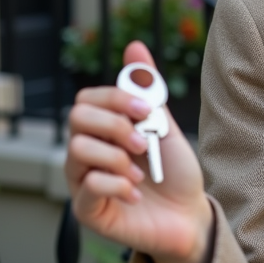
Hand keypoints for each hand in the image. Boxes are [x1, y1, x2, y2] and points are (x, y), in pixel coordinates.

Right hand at [65, 41, 213, 262]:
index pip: (87, 98)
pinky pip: (87, 187)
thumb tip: (134, 46)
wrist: (187, 216)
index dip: (116, 99)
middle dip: (114, 125)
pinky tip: (136, 193)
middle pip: (76, 118)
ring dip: (116, 157)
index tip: (146, 111)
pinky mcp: (86, 209)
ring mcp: (82, 180)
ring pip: (77, 150)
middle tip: (142, 143)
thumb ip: (147, 89)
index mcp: (103, 128)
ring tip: (140, 173)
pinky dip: (118, 186)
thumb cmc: (173, 171)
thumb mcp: (164, 125)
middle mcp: (86, 151)